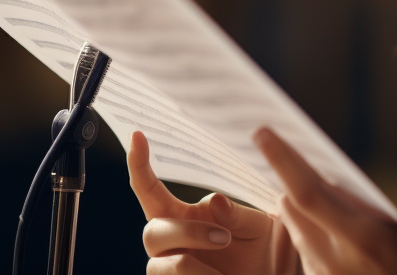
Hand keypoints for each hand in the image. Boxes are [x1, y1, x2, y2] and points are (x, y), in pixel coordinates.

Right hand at [128, 131, 299, 274]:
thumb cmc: (258, 247)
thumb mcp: (257, 224)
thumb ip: (236, 213)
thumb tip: (215, 200)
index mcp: (183, 215)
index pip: (149, 189)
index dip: (139, 164)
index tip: (137, 135)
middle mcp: (170, 240)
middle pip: (153, 231)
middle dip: (187, 233)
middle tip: (225, 238)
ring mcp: (169, 267)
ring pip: (159, 265)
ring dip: (192, 264)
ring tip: (223, 271)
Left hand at [254, 127, 396, 274]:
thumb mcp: (396, 230)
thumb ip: (359, 206)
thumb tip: (325, 182)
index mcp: (358, 237)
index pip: (307, 193)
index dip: (283, 162)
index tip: (263, 135)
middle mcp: (332, 257)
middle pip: (291, 209)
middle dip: (291, 186)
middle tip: (293, 165)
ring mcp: (320, 274)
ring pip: (295, 230)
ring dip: (302, 212)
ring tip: (326, 208)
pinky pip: (303, 251)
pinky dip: (312, 237)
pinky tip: (334, 239)